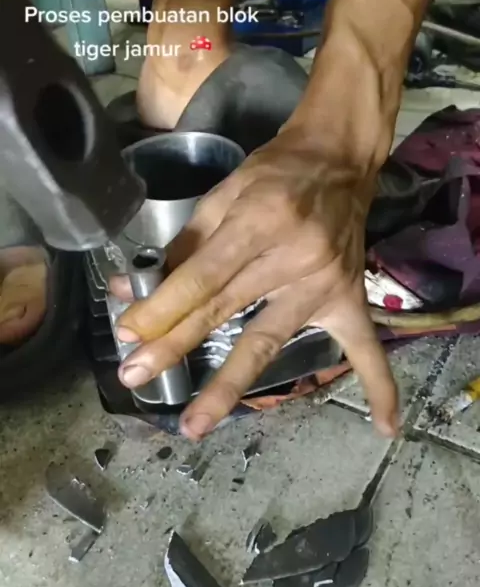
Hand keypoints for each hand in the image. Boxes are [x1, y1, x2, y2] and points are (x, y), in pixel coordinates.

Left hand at [113, 124, 398, 440]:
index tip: (129, 335)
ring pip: (269, 340)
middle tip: (134, 376)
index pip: (204, 276)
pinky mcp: (349, 297)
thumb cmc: (275, 172)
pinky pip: (365, 346)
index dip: (162, 307)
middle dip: (174, 344)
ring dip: (228, 385)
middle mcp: (296, 255)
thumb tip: (133, 288)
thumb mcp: (224, 194)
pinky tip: (383, 427)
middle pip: (225, 309)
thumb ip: (182, 245)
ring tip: (194, 425)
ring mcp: (326, 282)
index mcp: (261, 220)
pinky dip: (378, 386)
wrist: (339, 159)